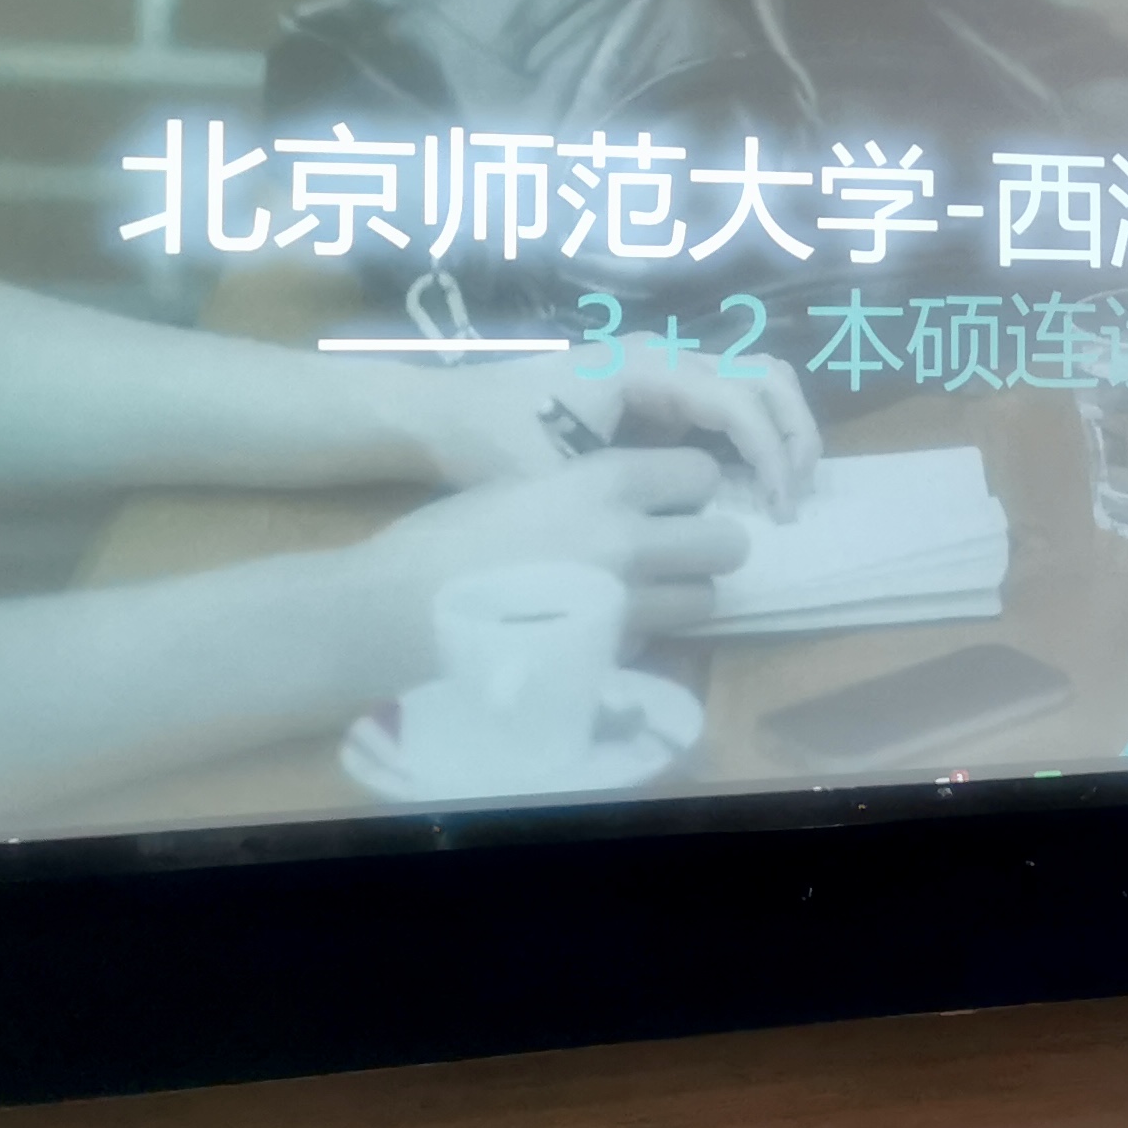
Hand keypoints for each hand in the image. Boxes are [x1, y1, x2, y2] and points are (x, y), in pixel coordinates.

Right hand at [360, 449, 746, 635]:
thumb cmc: (450, 534)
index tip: (671, 498)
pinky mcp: (609, 655)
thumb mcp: (529, 483)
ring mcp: (625, 604)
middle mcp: (630, 540)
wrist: (398, 606)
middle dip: (709, 546)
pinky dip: (641, 634)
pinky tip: (600, 625)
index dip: (692, 487)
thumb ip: (594, 491)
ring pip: (705, 601)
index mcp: (605, 481)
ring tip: (644, 592)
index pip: (702, 473)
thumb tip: (641, 503)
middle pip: (728, 543)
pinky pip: (657, 641)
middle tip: (675, 550)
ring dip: (683, 595)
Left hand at [392, 347, 822, 518]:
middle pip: (765, 375)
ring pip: (755, 379)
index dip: (770, 457)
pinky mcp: (657, 386)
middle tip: (798, 499)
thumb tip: (698, 525)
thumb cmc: (492, 441)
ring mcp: (663, 365)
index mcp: (645, 367)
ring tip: (785, 490)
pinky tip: (750, 483)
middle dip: (794, 435)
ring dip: (781, 429)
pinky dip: (754, 432)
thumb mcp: (557, 477)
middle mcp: (663, 354)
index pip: (738, 403)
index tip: (777, 513)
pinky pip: (728, 397)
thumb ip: (629, 495)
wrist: (443, 413)